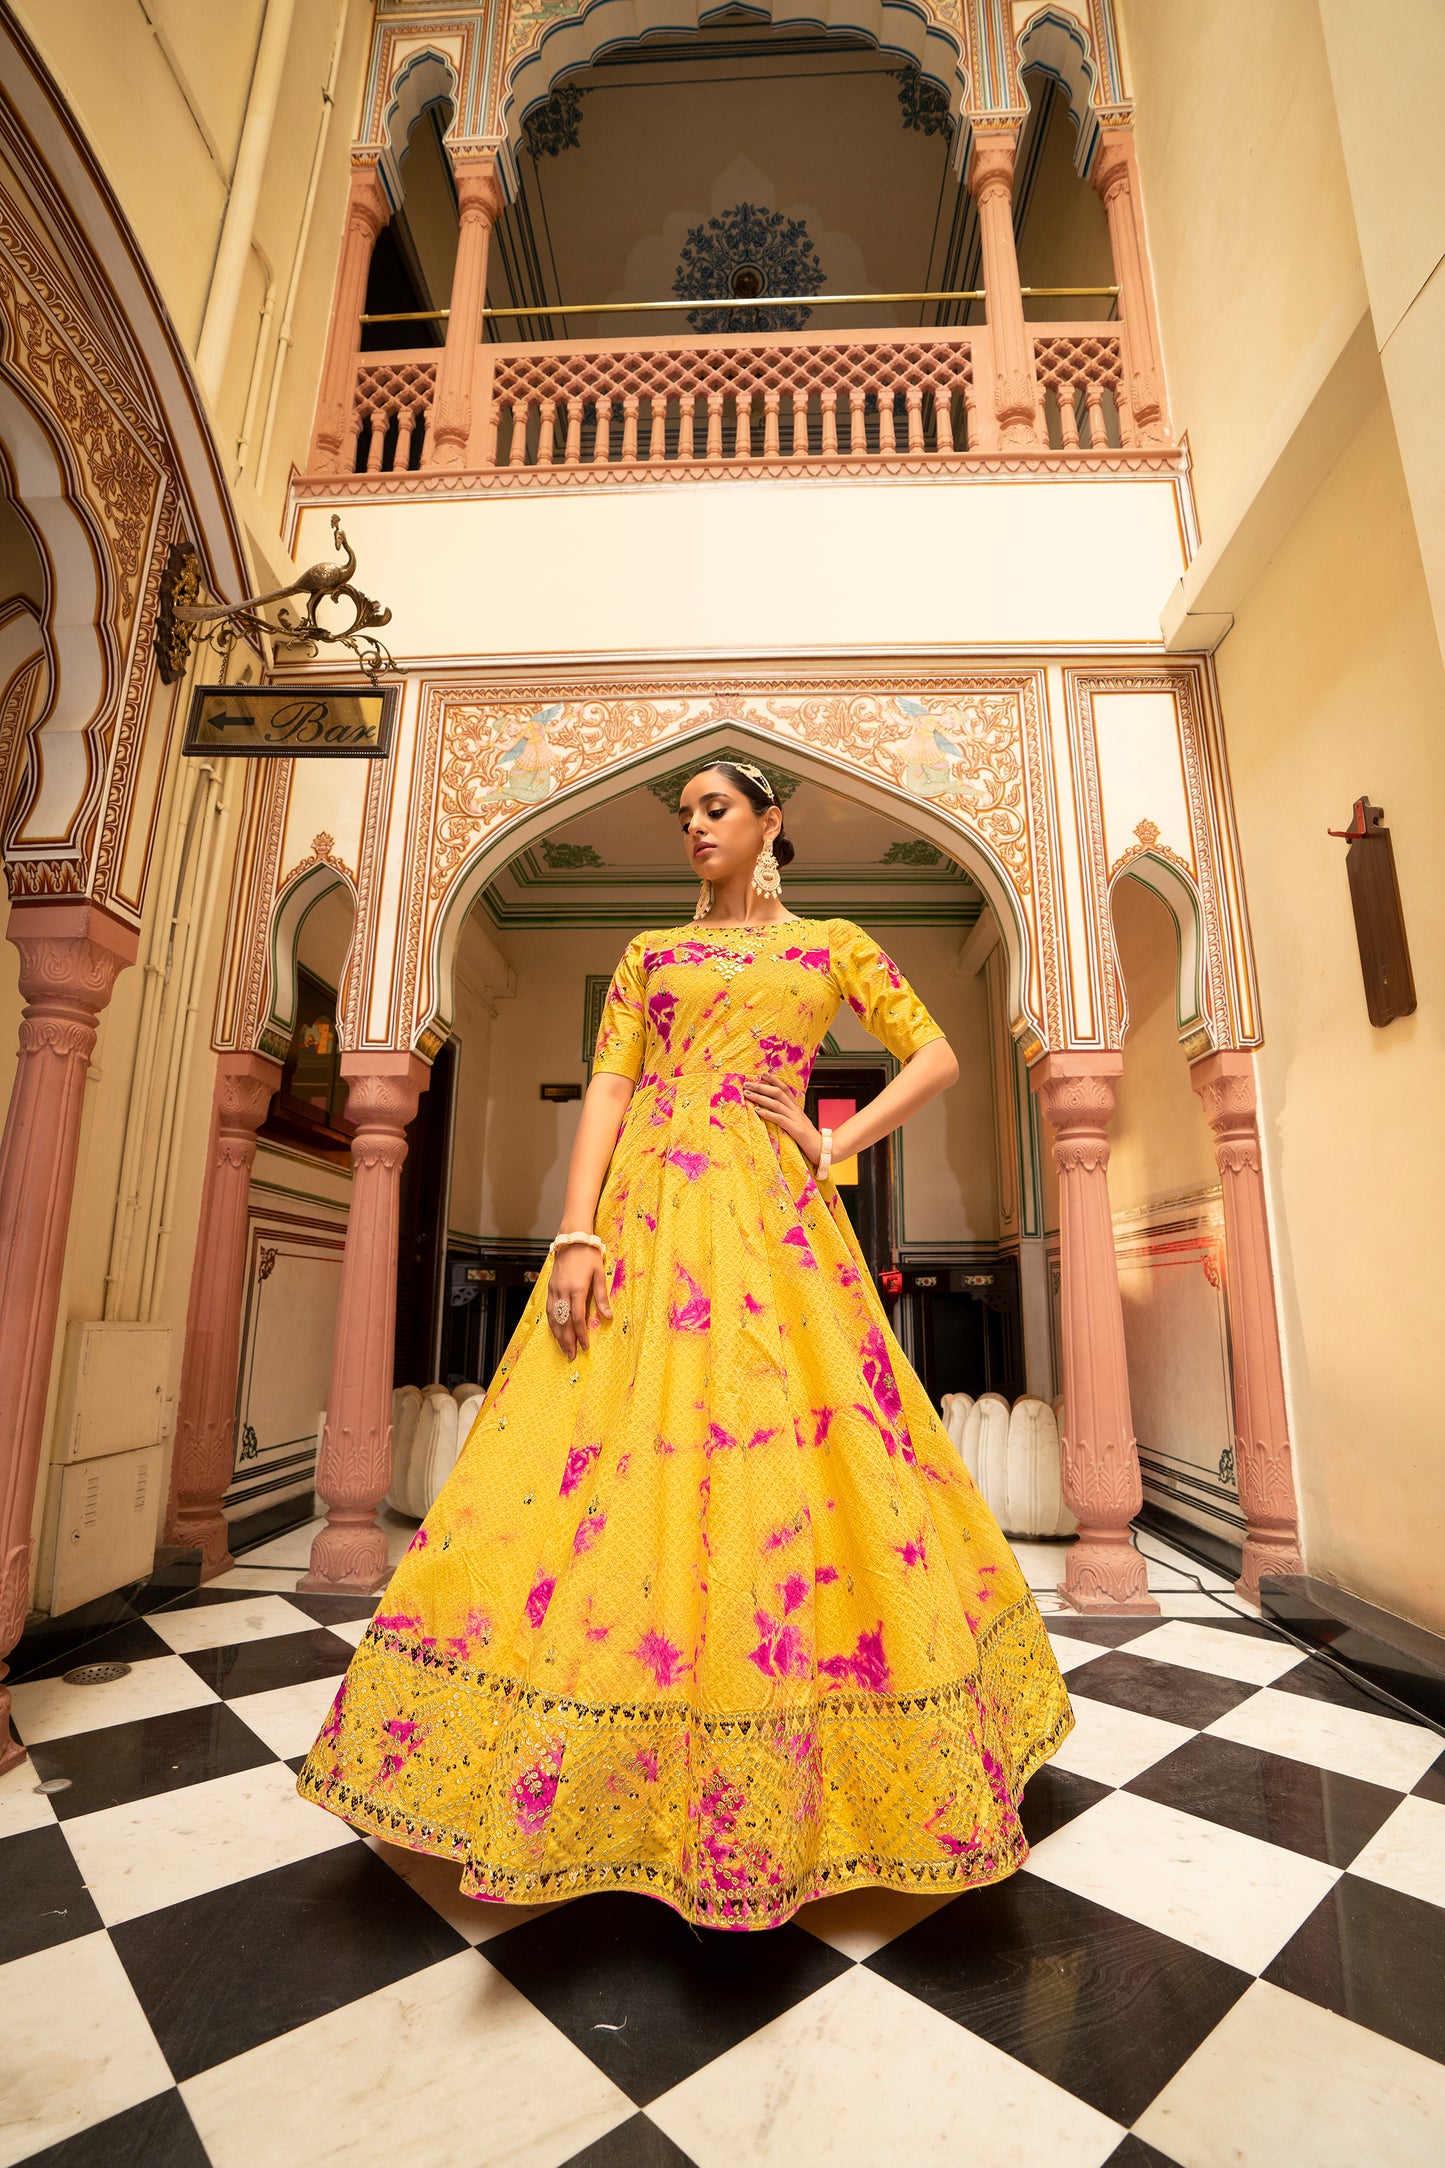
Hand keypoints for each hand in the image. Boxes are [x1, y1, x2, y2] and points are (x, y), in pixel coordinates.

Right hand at [546, 1241, 611, 1358]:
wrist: (572, 1239)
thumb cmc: (589, 1256)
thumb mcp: (599, 1274)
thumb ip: (601, 1297)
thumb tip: (608, 1317)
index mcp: (577, 1289)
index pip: (577, 1318)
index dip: (580, 1335)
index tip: (585, 1347)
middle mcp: (563, 1292)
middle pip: (563, 1322)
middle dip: (567, 1341)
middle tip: (571, 1355)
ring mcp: (554, 1290)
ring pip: (554, 1318)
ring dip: (558, 1335)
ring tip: (563, 1348)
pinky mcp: (550, 1287)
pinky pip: (549, 1310)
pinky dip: (552, 1323)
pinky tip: (555, 1332)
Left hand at [741, 1072, 822, 1162]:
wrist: (822, 1149)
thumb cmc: (807, 1138)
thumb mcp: (797, 1123)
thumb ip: (787, 1115)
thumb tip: (772, 1111)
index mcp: (796, 1108)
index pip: (785, 1089)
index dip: (774, 1080)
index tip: (761, 1074)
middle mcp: (796, 1110)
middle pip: (778, 1093)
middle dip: (761, 1087)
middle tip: (747, 1084)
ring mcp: (796, 1119)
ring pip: (776, 1103)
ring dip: (760, 1098)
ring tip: (748, 1094)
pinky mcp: (795, 1129)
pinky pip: (780, 1119)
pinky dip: (768, 1114)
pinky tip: (757, 1111)